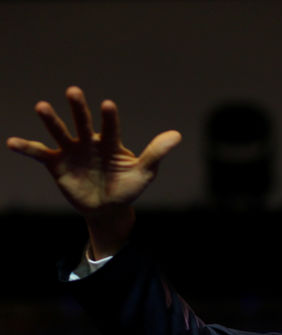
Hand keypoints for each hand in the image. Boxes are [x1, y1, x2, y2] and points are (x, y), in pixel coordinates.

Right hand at [7, 86, 180, 255]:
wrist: (108, 209)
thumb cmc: (128, 187)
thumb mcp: (145, 173)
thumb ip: (156, 153)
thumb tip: (177, 135)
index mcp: (111, 142)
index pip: (111, 127)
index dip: (109, 117)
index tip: (108, 105)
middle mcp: (89, 142)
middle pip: (83, 122)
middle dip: (79, 108)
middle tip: (73, 91)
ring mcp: (72, 151)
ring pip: (60, 132)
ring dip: (51, 121)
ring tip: (41, 106)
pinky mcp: (56, 164)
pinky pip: (40, 153)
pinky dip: (26, 148)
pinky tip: (12, 142)